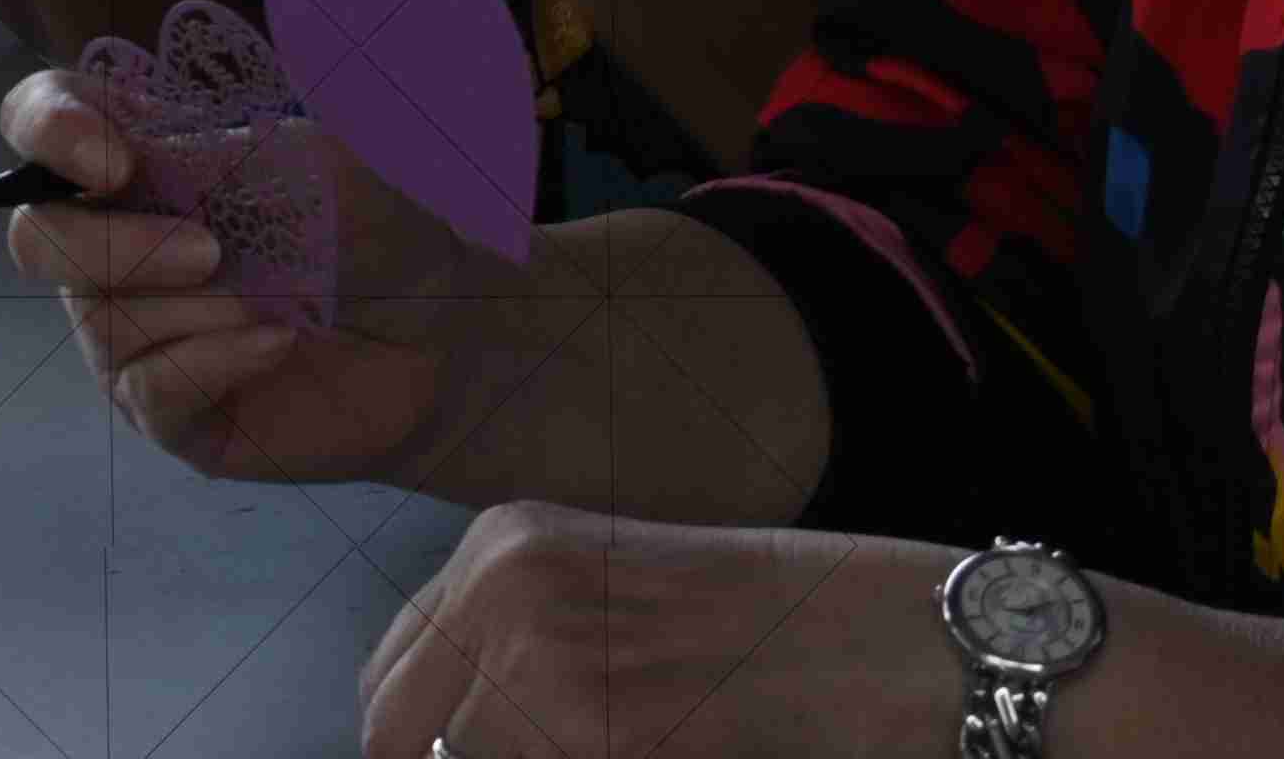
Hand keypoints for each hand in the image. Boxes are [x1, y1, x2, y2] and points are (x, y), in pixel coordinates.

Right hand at [0, 63, 507, 482]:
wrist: (448, 335)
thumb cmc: (376, 229)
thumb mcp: (310, 161)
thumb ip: (208, 150)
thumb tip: (122, 159)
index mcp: (133, 163)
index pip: (38, 123)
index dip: (48, 132)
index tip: (111, 160)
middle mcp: (110, 246)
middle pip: (38, 237)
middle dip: (116, 244)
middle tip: (213, 251)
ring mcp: (132, 335)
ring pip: (102, 320)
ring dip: (195, 310)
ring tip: (279, 305)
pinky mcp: (169, 413)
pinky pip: (150, 392)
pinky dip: (214, 362)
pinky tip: (275, 343)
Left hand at [356, 509, 978, 757]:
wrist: (896, 636)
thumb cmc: (774, 632)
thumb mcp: (615, 604)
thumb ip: (519, 653)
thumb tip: (442, 736)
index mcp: (500, 546)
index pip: (388, 676)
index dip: (411, 744)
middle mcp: (503, 584)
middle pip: (401, 735)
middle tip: (551, 754)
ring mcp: (545, 653)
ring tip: (635, 743)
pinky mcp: (601, 727)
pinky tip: (655, 750)